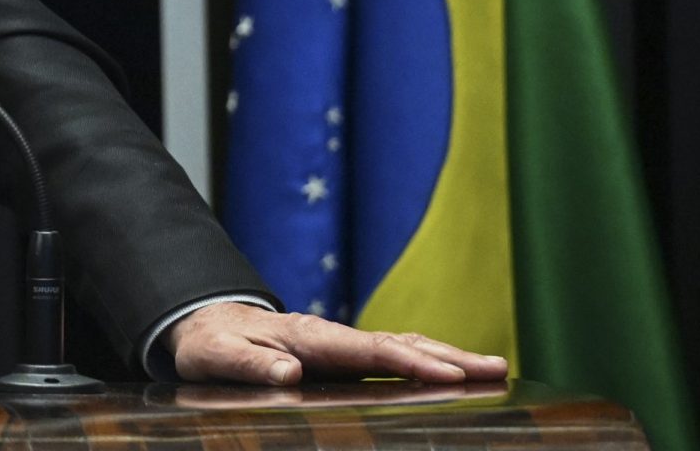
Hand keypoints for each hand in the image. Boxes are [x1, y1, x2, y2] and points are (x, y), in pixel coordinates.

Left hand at [170, 303, 509, 385]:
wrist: (203, 323)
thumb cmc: (210, 344)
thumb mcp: (218, 357)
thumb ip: (251, 364)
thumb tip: (290, 372)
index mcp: (309, 336)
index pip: (368, 349)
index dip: (410, 362)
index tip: (451, 375)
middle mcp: (332, 336)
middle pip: (399, 344)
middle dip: (449, 356)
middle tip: (497, 367)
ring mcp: (340, 343)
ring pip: (402, 346)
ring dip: (447, 356)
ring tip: (493, 368)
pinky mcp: (342, 355)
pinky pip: (391, 355)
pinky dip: (425, 360)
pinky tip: (452, 372)